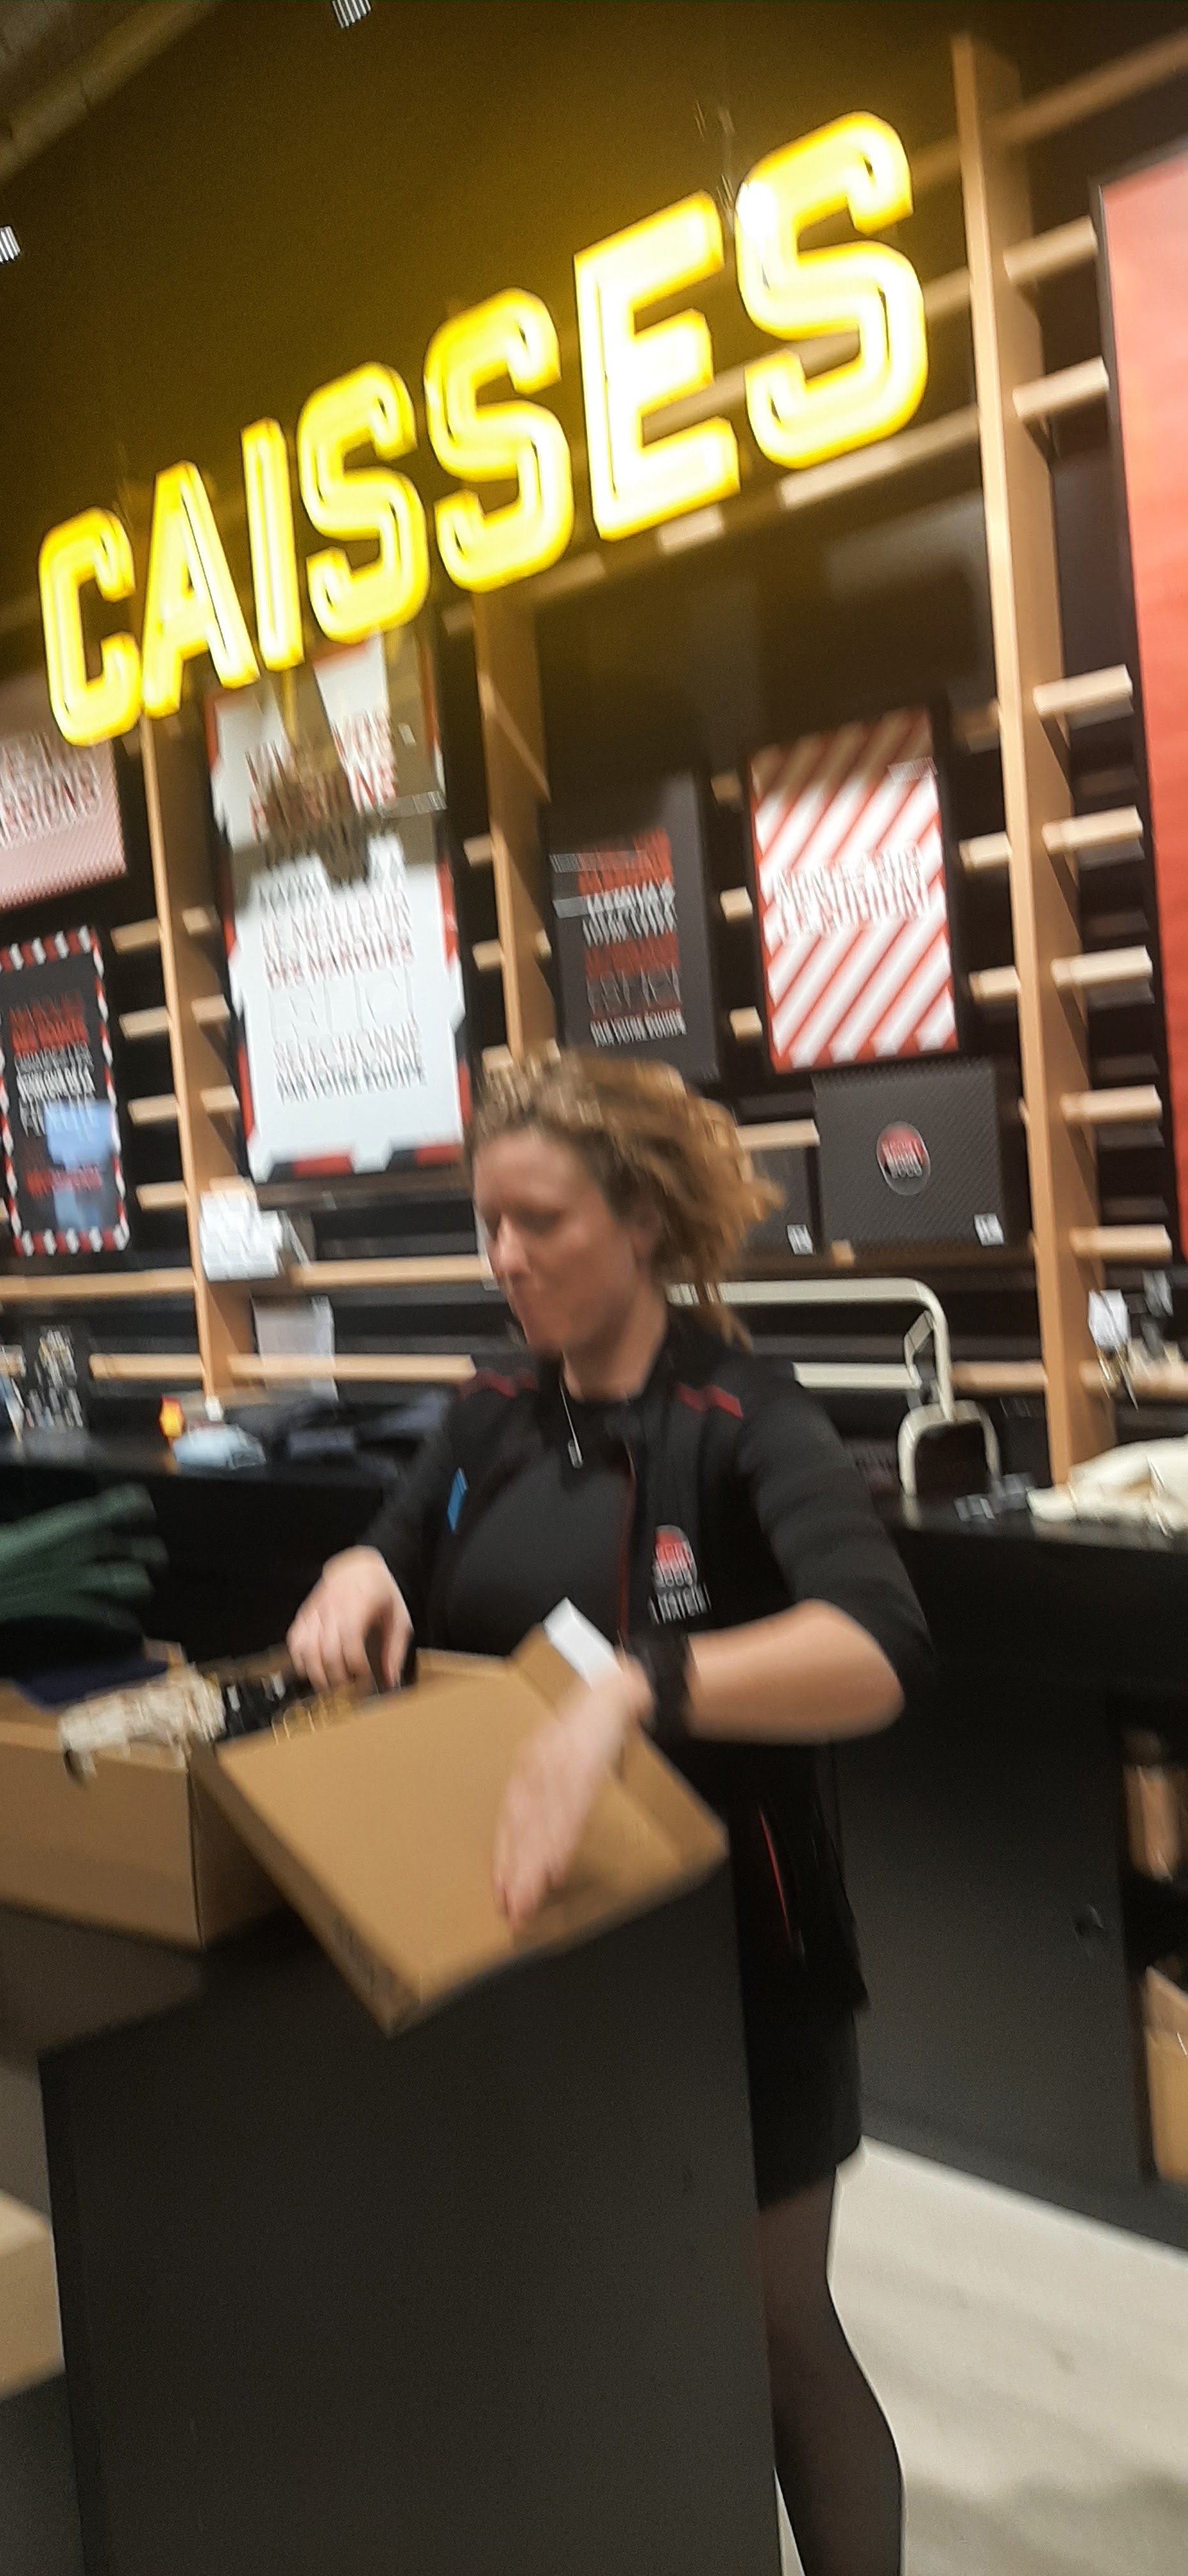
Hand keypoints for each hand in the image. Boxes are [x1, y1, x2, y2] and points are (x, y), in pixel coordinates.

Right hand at [287, 1547, 410, 1692]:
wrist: (361, 1567)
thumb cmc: (381, 1592)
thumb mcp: (399, 1618)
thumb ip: (395, 1650)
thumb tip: (390, 1678)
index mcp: (360, 1606)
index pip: (350, 1641)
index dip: (354, 1665)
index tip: (363, 1677)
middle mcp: (334, 1606)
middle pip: (327, 1650)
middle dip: (335, 1675)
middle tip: (346, 1686)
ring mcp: (317, 1609)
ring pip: (305, 1646)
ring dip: (314, 1671)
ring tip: (327, 1683)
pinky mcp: (306, 1612)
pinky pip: (294, 1637)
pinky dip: (298, 1656)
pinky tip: (309, 1668)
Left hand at [493, 1657, 652, 1931]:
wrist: (615, 1689)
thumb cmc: (588, 1727)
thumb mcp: (560, 1756)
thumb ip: (550, 1790)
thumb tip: (542, 1832)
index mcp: (528, 1765)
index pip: (511, 1818)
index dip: (505, 1856)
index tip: (499, 1890)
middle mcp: (536, 1767)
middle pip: (522, 1827)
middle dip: (515, 1871)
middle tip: (511, 1909)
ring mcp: (558, 1766)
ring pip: (542, 1826)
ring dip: (533, 1867)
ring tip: (528, 1900)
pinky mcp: (583, 1765)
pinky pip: (570, 1811)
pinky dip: (561, 1841)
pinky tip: (555, 1868)